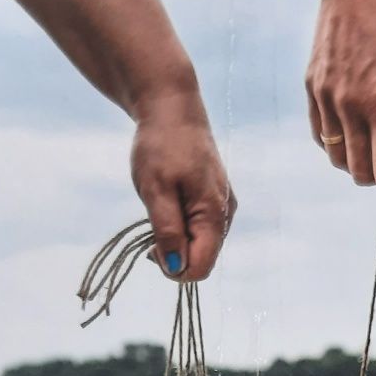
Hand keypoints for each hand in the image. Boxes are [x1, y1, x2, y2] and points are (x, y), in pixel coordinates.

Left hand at [131, 92, 235, 282]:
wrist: (172, 108)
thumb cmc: (161, 146)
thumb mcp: (155, 189)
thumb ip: (167, 230)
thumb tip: (176, 266)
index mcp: (214, 214)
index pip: (200, 267)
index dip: (174, 267)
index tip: (150, 246)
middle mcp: (225, 215)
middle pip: (201, 258)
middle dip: (173, 253)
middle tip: (151, 224)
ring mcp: (222, 207)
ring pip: (199, 245)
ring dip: (175, 238)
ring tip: (160, 206)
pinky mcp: (215, 200)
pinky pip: (199, 229)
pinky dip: (180, 225)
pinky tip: (169, 202)